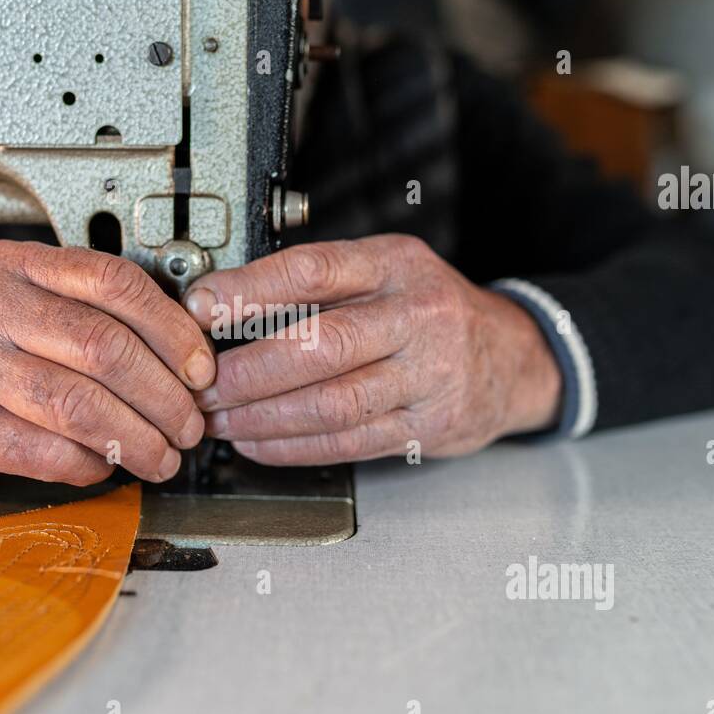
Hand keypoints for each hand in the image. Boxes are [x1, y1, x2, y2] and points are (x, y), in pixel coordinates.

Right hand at [0, 241, 215, 496]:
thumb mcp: (28, 311)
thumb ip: (93, 316)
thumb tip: (188, 356)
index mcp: (14, 264)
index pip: (113, 282)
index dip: (172, 330)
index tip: (200, 369)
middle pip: (102, 347)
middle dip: (163, 396)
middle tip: (188, 425)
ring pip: (77, 403)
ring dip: (136, 438)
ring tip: (161, 456)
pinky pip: (41, 449)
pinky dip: (86, 464)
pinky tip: (102, 466)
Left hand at [182, 234, 560, 464]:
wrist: (513, 359)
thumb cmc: (432, 310)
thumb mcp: (386, 269)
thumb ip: (320, 281)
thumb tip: (222, 298)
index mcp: (396, 264)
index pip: (314, 271)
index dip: (249, 290)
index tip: (200, 307)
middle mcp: (417, 317)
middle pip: (319, 346)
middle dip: (247, 371)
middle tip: (203, 384)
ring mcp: (427, 376)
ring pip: (331, 404)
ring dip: (263, 418)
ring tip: (220, 420)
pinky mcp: (427, 427)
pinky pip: (348, 442)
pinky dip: (293, 448)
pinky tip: (257, 444)